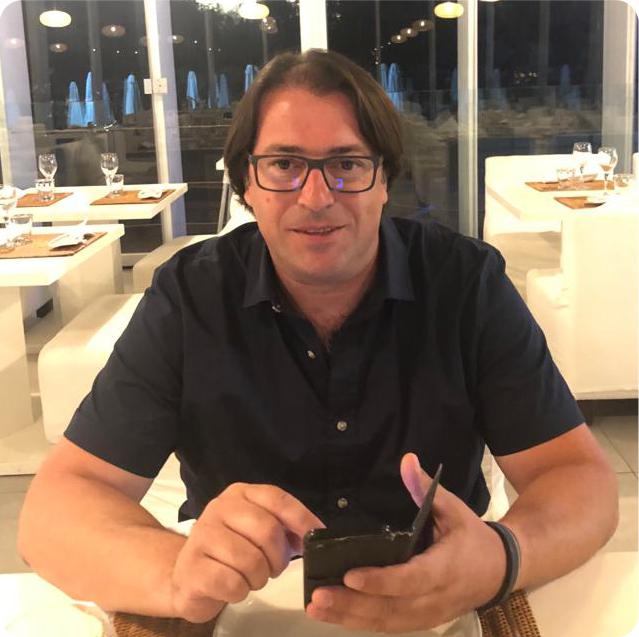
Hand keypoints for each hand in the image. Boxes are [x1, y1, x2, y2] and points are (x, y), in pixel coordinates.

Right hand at [171, 483, 323, 622]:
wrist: (187, 575)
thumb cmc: (230, 551)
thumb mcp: (257, 531)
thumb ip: (284, 527)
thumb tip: (314, 534)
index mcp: (240, 494)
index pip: (278, 499)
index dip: (301, 518)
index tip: (316, 536)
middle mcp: (219, 507)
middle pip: (268, 530)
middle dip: (278, 557)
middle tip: (274, 568)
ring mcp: (203, 534)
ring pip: (251, 560)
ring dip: (259, 577)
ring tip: (250, 577)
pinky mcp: (192, 566)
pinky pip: (232, 583)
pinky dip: (239, 592)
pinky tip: (232, 587)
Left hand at [305, 453, 506, 632]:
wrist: (500, 571)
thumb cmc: (471, 536)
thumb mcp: (454, 508)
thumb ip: (426, 488)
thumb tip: (406, 458)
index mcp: (445, 568)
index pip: (410, 580)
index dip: (381, 581)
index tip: (350, 575)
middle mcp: (435, 598)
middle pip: (391, 609)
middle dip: (353, 604)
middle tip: (317, 596)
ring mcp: (428, 615)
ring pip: (387, 623)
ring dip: (350, 618)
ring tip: (316, 608)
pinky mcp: (422, 622)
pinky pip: (390, 626)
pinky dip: (361, 622)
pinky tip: (335, 615)